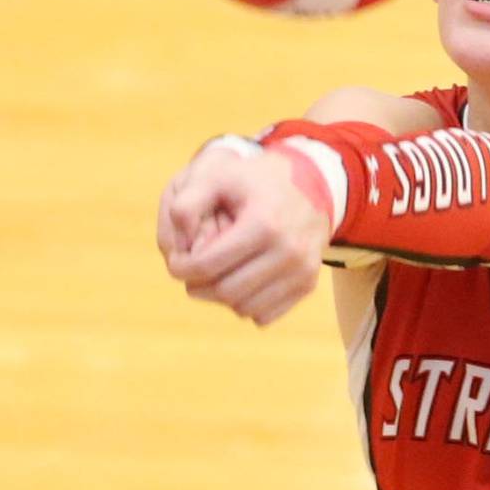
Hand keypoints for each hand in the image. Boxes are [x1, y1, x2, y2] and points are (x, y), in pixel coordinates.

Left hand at [157, 146, 330, 326]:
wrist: (314, 185)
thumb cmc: (259, 181)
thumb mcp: (220, 175)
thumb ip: (188, 203)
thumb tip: (178, 244)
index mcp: (264, 223)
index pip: (207, 265)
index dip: (181, 268)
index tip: (176, 262)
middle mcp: (288, 251)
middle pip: (225, 291)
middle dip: (198, 286)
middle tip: (191, 274)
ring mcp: (302, 270)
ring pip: (245, 308)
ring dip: (222, 298)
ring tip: (215, 277)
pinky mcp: (308, 284)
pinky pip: (265, 314)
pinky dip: (246, 305)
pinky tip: (241, 282)